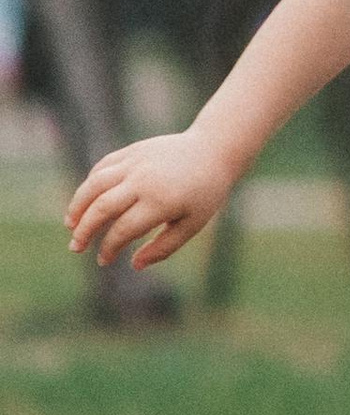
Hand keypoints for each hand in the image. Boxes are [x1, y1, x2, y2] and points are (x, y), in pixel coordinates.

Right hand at [65, 131, 236, 270]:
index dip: (109, 248)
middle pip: (102, 207)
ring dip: (78, 205)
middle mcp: (143, 180)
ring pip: (95, 184)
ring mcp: (135, 162)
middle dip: (84, 230)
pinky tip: (86, 200)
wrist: (214, 150)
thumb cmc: (205, 193)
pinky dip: (90, 184)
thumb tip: (133, 264)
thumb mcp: (192, 225)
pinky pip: (103, 167)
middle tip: (75, 248)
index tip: (103, 260)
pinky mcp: (132, 151)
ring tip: (70, 225)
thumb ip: (164, 247)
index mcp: (160, 202)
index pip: (123, 230)